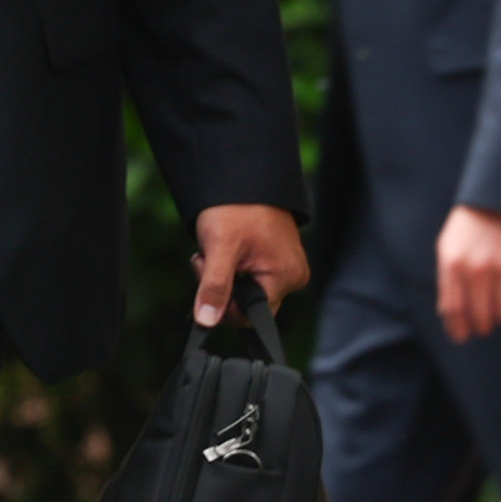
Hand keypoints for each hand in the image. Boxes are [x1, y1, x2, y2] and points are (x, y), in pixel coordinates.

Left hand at [191, 201, 308, 325]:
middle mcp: (293, 277)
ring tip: (218, 249)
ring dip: (223, 275)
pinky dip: (231, 268)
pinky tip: (228, 249)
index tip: (207, 275)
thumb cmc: (235, 210)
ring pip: (244, 291)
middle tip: (209, 258)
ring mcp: (287, 269)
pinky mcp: (278, 261)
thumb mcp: (219, 249)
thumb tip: (207, 321)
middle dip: (220, 286)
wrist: (244, 179)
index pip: (249, 316)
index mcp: (285, 277)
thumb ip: (214, 287)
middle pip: (246, 304)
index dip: (222, 304)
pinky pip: (249, 278)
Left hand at [437, 204, 500, 342]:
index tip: (461, 337)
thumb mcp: (446, 249)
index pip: (453, 308)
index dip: (457, 328)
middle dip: (480, 327)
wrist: (499, 202)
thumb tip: (449, 313)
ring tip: (499, 317)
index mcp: (452, 264)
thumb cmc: (467, 229)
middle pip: (479, 314)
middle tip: (482, 330)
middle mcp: (476, 269)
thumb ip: (446, 279)